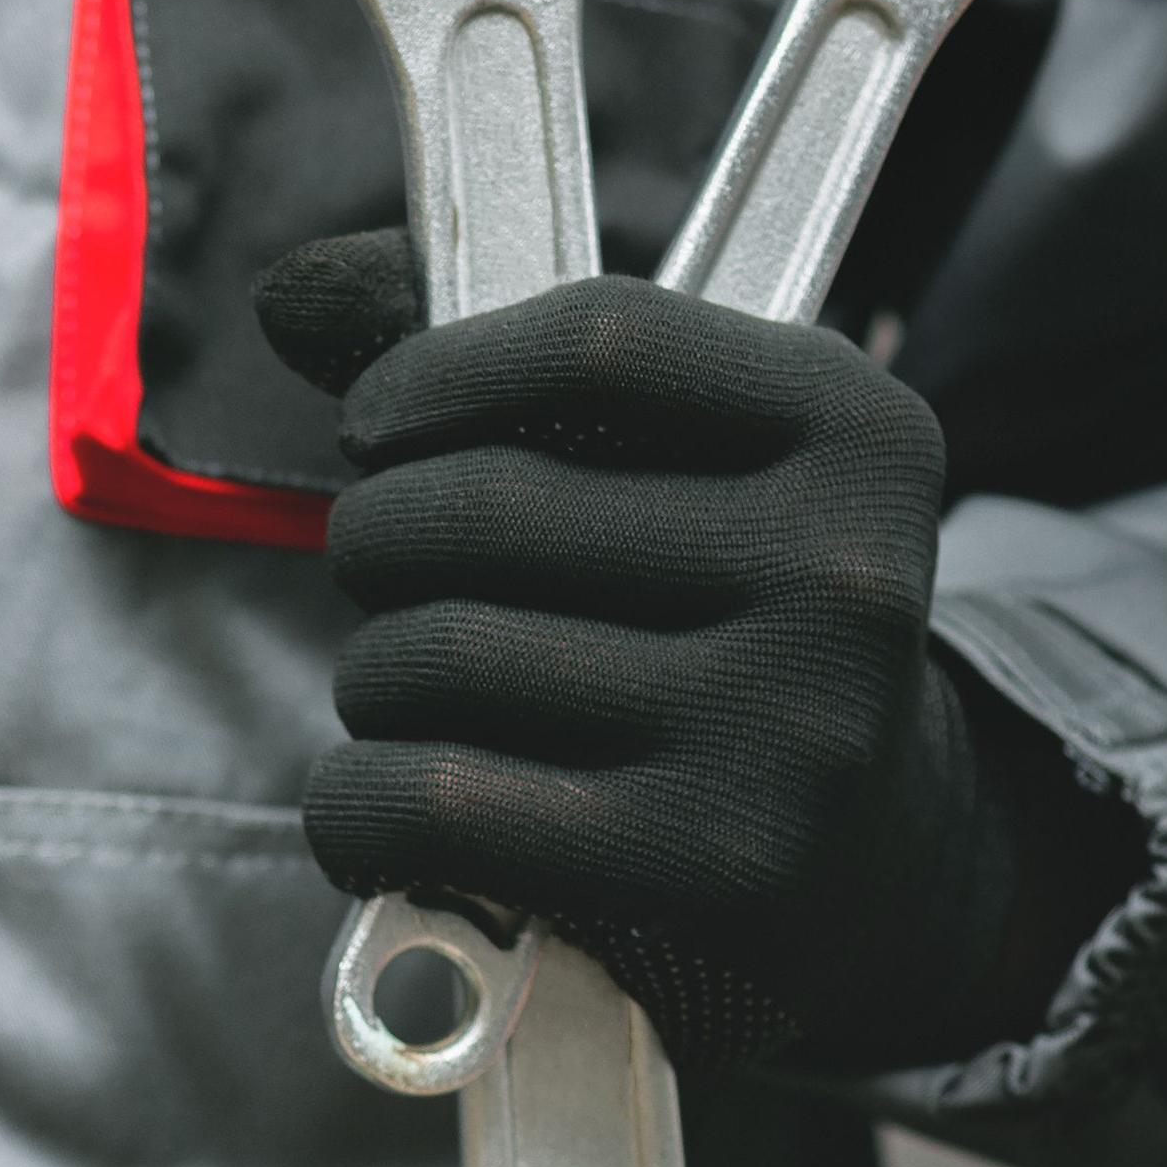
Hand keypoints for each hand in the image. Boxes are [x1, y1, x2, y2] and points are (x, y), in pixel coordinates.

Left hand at [256, 229, 1133, 1067]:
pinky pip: (429, 798)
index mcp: (854, 429)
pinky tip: (379, 798)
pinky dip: (354, 799)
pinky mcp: (708, 870)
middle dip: (377, 539)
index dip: (437, 371)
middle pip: (479, 508)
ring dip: (368, 676)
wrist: (878, 850)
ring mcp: (783, 731)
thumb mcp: (685, 458)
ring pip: (432, 655)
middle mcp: (844, 575)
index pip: (598, 341)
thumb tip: (288, 296)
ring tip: (412, 692)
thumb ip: (500, 365)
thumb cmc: (720, 613)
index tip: (375, 423)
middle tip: (389, 578)